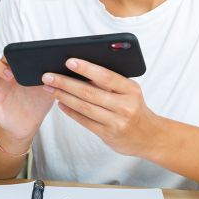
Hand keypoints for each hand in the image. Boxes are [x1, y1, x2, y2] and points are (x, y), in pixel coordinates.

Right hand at [0, 55, 54, 141]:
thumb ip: (52, 79)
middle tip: (15, 71)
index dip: (16, 52)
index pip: (13, 51)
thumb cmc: (38, 103)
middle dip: (4, 59)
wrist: (28, 123)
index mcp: (18, 65)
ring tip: (9, 77)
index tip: (27, 58)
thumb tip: (56, 69)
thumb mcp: (48, 91)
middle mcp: (4, 70)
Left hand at [41, 58, 161, 156]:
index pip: (106, 76)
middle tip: (48, 76)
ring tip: (50, 88)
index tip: (69, 61)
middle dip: (66, 82)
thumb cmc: (136, 109)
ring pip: (85, 107)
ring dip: (64, 96)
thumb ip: (111, 83)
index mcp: (131, 89)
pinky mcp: (109, 135)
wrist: (150, 136)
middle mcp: (125, 106)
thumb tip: (81, 71)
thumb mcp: (130, 92)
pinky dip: (71, 111)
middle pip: (90, 92)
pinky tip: (61, 104)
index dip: (86, 68)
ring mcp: (117, 122)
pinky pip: (85, 121)